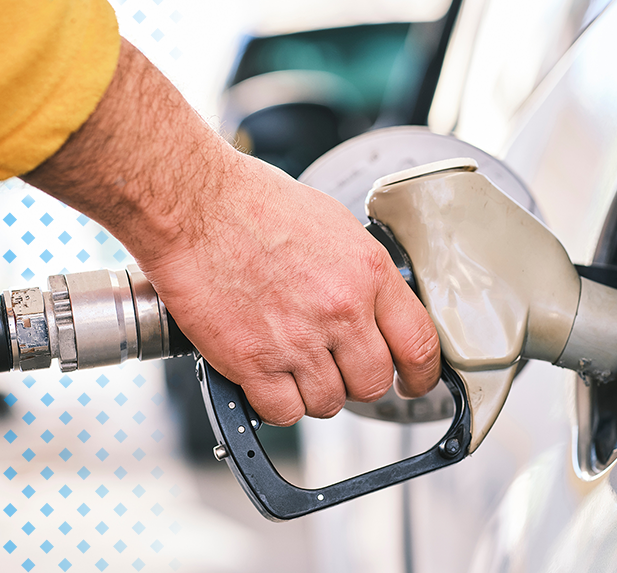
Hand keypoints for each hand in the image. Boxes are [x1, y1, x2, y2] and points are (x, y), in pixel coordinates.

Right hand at [23, 39, 440, 424]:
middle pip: (373, 384)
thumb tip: (374, 306)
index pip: (420, 345)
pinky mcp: (253, 362)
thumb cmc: (254, 204)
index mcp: (368, 273)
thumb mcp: (333, 225)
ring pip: (328, 404)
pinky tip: (265, 377)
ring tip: (291, 364)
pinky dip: (275, 403)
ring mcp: (298, 340)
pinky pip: (283, 412)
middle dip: (356, 382)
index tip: (413, 384)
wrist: (194, 205)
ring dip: (313, 392)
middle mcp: (341, 311)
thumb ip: (361, 273)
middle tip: (335, 367)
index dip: (421, 376)